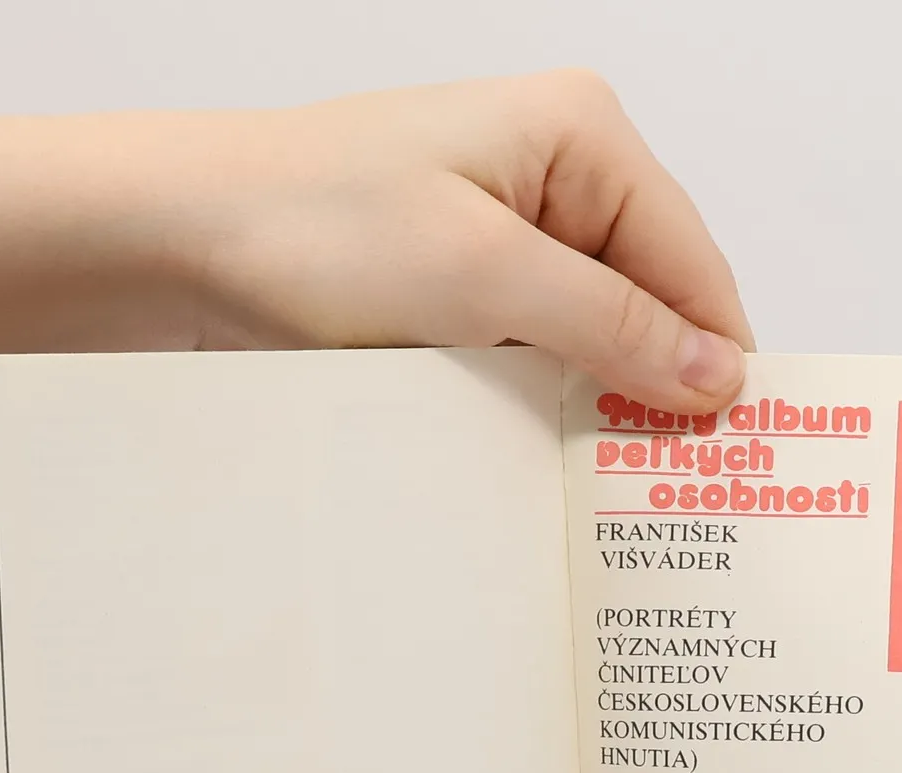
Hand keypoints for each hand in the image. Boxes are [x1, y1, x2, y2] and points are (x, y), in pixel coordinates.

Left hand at [0, 74, 753, 543]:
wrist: (168, 241)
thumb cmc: (307, 226)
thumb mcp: (481, 278)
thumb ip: (614, 325)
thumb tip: (722, 376)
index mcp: (580, 136)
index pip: (697, 266)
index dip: (719, 369)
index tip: (734, 471)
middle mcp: (553, 175)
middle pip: (655, 304)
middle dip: (662, 397)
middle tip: (674, 507)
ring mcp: (501, 232)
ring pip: (595, 339)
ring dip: (599, 412)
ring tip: (612, 503)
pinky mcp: (454, 287)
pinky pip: (533, 355)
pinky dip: (545, 409)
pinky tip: (544, 468)